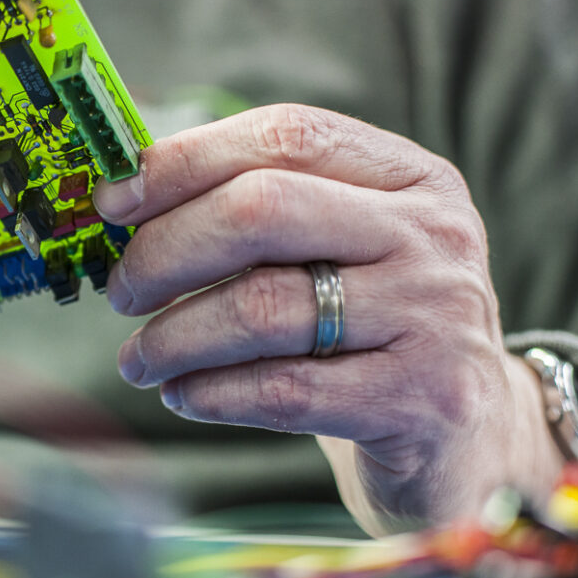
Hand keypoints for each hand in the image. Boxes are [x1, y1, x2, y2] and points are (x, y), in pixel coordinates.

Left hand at [93, 104, 560, 535]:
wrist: (466, 441)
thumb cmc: (367, 333)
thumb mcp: (335, 252)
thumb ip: (257, 211)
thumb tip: (123, 194)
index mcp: (408, 176)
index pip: (282, 136)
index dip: (182, 162)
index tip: (111, 202)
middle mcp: (432, 234)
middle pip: (261, 210)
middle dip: (164, 250)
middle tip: (120, 291)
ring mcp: (436, 316)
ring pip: (261, 308)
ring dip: (173, 336)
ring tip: (137, 359)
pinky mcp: (424, 401)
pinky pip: (283, 391)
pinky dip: (211, 393)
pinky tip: (182, 395)